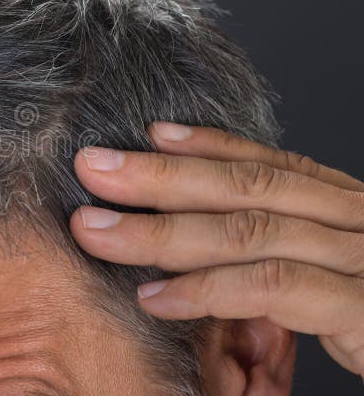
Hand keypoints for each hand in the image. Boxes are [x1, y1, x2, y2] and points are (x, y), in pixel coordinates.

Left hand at [70, 122, 363, 376]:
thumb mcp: (327, 273)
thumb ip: (276, 249)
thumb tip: (196, 239)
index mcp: (344, 207)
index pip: (268, 163)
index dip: (205, 145)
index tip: (147, 133)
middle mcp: (355, 221)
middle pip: (247, 185)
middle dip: (160, 176)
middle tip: (91, 167)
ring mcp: (362, 259)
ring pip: (252, 229)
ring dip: (164, 229)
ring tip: (97, 230)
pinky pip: (274, 287)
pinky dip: (206, 289)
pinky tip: (153, 295)